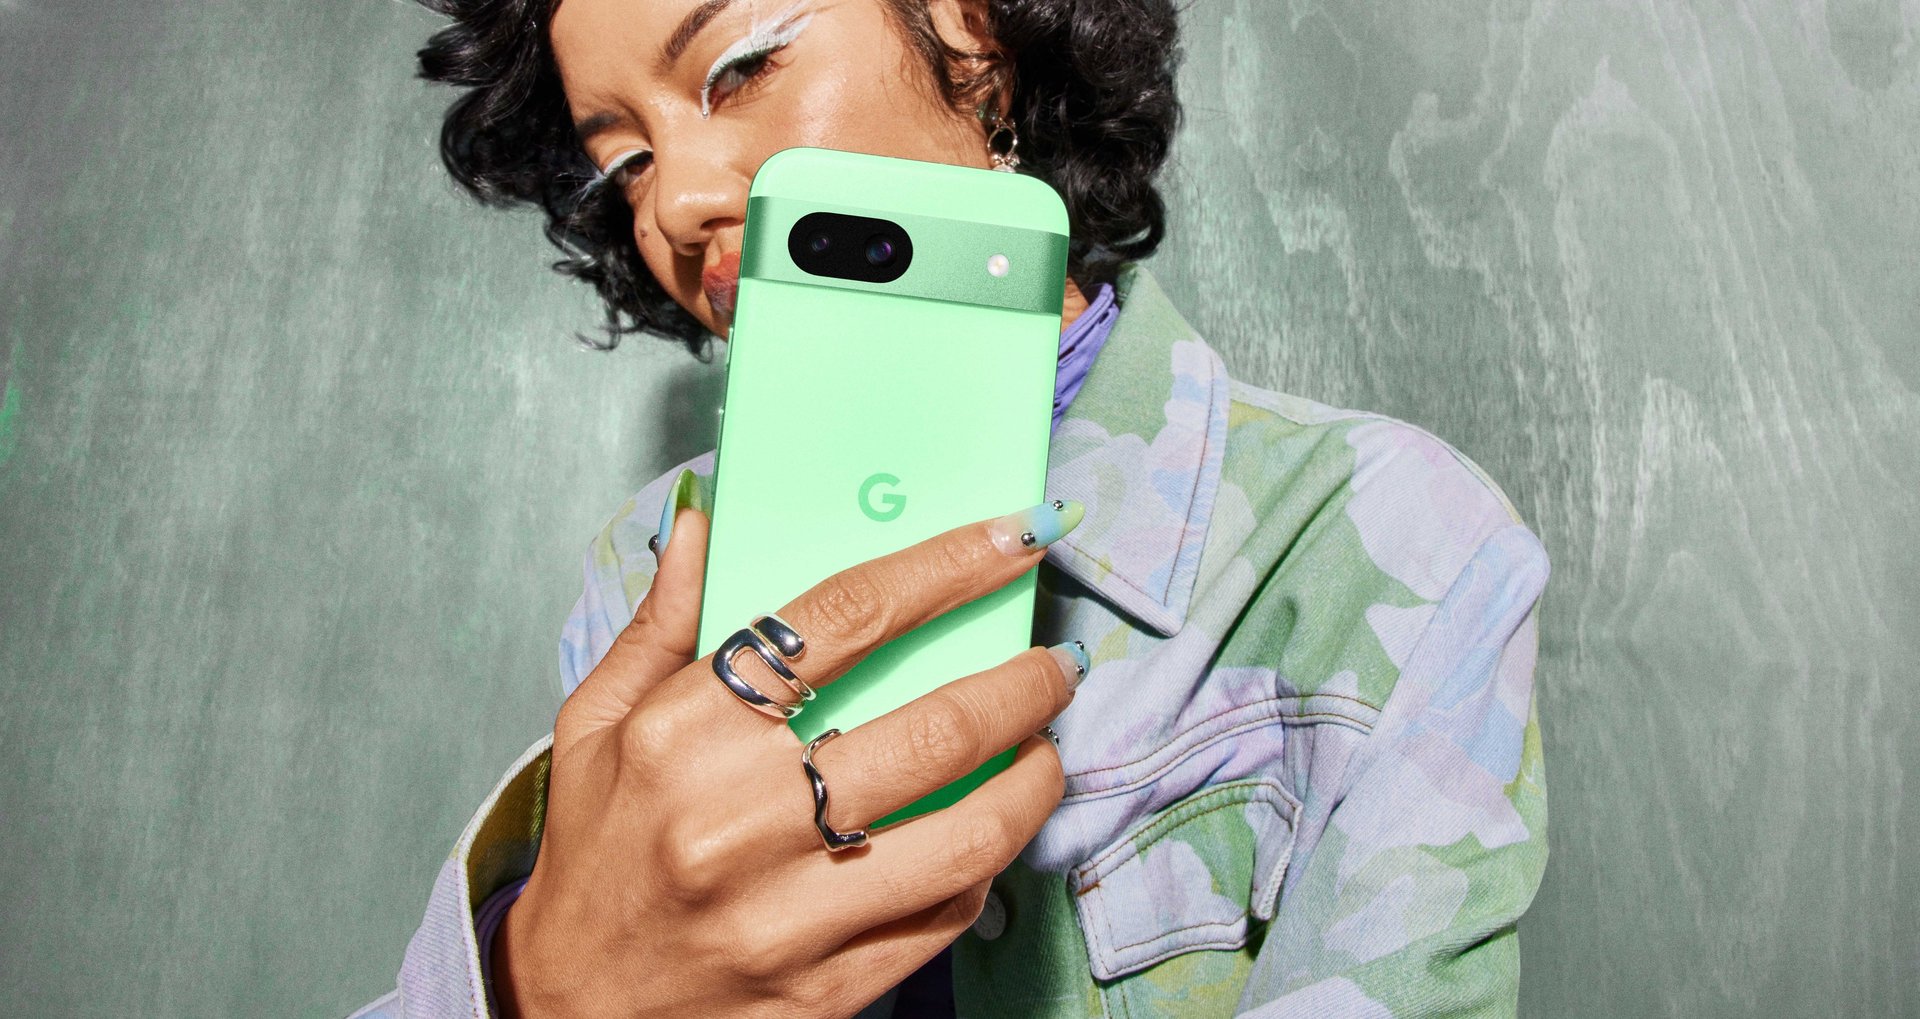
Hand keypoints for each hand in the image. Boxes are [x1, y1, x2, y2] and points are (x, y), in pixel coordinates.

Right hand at [492, 498, 1085, 1017]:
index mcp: (685, 736)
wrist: (571, 1011)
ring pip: (966, 835)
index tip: (1011, 537)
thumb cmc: (593, 859)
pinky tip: (987, 833)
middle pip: (933, 728)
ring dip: (1034, 781)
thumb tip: (702, 528)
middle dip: (1024, 684)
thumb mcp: (594, 727)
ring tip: (1045, 748)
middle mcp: (740, 821)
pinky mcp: (828, 987)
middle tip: (1057, 663)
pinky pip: (944, 916)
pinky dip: (985, 865)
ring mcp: (790, 914)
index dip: (946, 566)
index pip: (845, 618)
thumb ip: (657, 625)